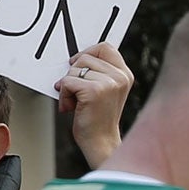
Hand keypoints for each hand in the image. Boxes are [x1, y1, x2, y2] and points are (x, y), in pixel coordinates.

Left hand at [55, 42, 131, 168]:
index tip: (77, 66)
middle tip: (76, 92)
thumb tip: (74, 60)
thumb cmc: (98, 119)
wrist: (100, 143)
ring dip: (68, 87)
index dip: (87, 53)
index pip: (104, 47)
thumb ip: (98, 73)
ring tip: (76, 103)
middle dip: (73, 74)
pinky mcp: (94, 91)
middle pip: (85, 57)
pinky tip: (71, 107)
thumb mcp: (105, 91)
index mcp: (124, 74)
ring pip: (74, 70)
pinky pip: (67, 82)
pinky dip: (64, 95)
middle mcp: (120, 77)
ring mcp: (108, 83)